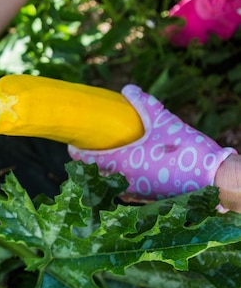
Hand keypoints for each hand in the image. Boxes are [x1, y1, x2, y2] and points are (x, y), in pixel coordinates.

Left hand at [68, 85, 236, 200]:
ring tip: (106, 160)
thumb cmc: (186, 149)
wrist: (214, 179)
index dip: (76, 153)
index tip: (72, 144)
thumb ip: (144, 103)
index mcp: (122, 163)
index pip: (87, 161)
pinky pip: (126, 190)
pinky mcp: (148, 200)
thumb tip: (127, 88)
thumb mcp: (164, 121)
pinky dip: (121, 181)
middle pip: (95, 174)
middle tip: (88, 150)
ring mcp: (135, 193)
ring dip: (104, 174)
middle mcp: (124, 182)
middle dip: (89, 163)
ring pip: (110, 184)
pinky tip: (129, 171)